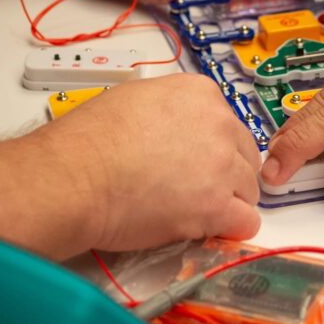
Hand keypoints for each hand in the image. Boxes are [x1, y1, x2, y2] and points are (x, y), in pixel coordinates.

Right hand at [32, 73, 262, 249]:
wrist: (75, 177)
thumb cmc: (89, 141)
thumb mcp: (134, 99)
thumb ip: (170, 111)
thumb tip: (174, 127)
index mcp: (199, 94)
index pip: (229, 125)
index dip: (214, 149)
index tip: (196, 162)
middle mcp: (219, 124)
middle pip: (245, 157)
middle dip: (226, 175)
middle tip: (194, 190)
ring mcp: (222, 166)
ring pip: (248, 190)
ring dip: (228, 202)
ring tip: (192, 211)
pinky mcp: (217, 206)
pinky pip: (245, 222)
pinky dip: (229, 229)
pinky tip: (205, 229)